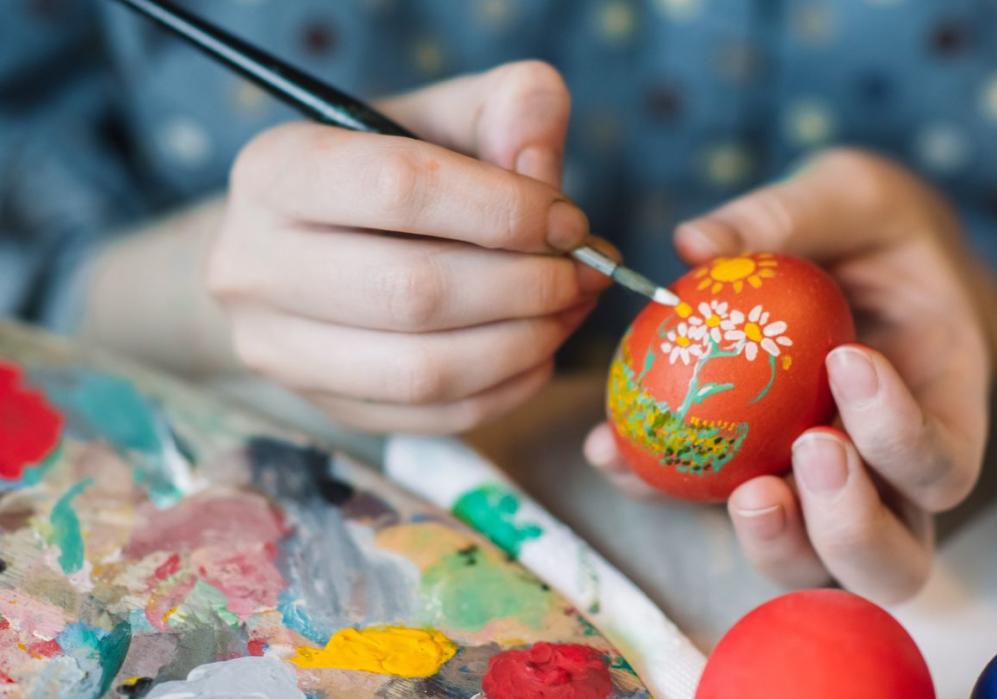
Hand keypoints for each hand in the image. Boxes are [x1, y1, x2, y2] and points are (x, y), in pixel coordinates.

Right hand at [208, 61, 609, 433]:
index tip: (570, 222)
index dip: (504, 208)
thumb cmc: (382, 173)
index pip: (400, 187)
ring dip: (524, 344)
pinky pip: (431, 417)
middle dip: (526, 285)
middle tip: (587, 274)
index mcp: (276, 169)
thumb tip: (545, 169)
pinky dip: (505, 390)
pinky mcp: (320, 406)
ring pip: (423, 371)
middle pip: (414, 291)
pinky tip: (538, 352)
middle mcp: (254, 265)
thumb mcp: (438, 117)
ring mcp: (278, 350)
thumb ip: (504, 110)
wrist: (299, 247)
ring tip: (570, 311)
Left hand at [583, 150, 989, 602]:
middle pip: (894, 559)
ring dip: (773, 540)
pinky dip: (660, 491)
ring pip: (813, 564)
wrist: (844, 248)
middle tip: (802, 450)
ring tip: (733, 486)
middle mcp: (888, 471)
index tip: (847, 359)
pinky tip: (611, 448)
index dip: (901, 436)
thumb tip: (695, 241)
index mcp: (941, 404)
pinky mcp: (750, 475)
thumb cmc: (867, 222)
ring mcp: (819, 488)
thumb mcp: (849, 193)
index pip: (942, 462)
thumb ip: (790, 214)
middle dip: (850, 528)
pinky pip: (708, 505)